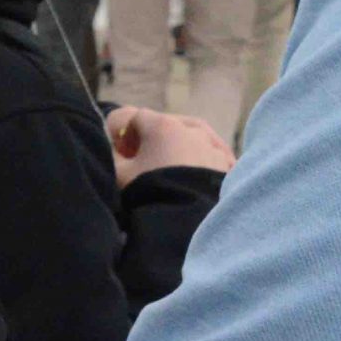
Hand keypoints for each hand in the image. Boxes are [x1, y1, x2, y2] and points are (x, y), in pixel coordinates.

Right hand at [107, 107, 234, 184]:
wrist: (190, 223)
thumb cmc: (150, 194)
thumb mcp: (120, 176)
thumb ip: (112, 156)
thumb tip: (116, 150)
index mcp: (162, 125)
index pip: (133, 117)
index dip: (121, 135)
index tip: (120, 155)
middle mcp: (191, 128)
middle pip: (164, 126)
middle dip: (151, 142)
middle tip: (143, 166)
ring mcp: (213, 145)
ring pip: (190, 139)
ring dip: (178, 150)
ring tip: (172, 174)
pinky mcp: (228, 165)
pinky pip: (211, 156)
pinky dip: (201, 163)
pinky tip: (194, 180)